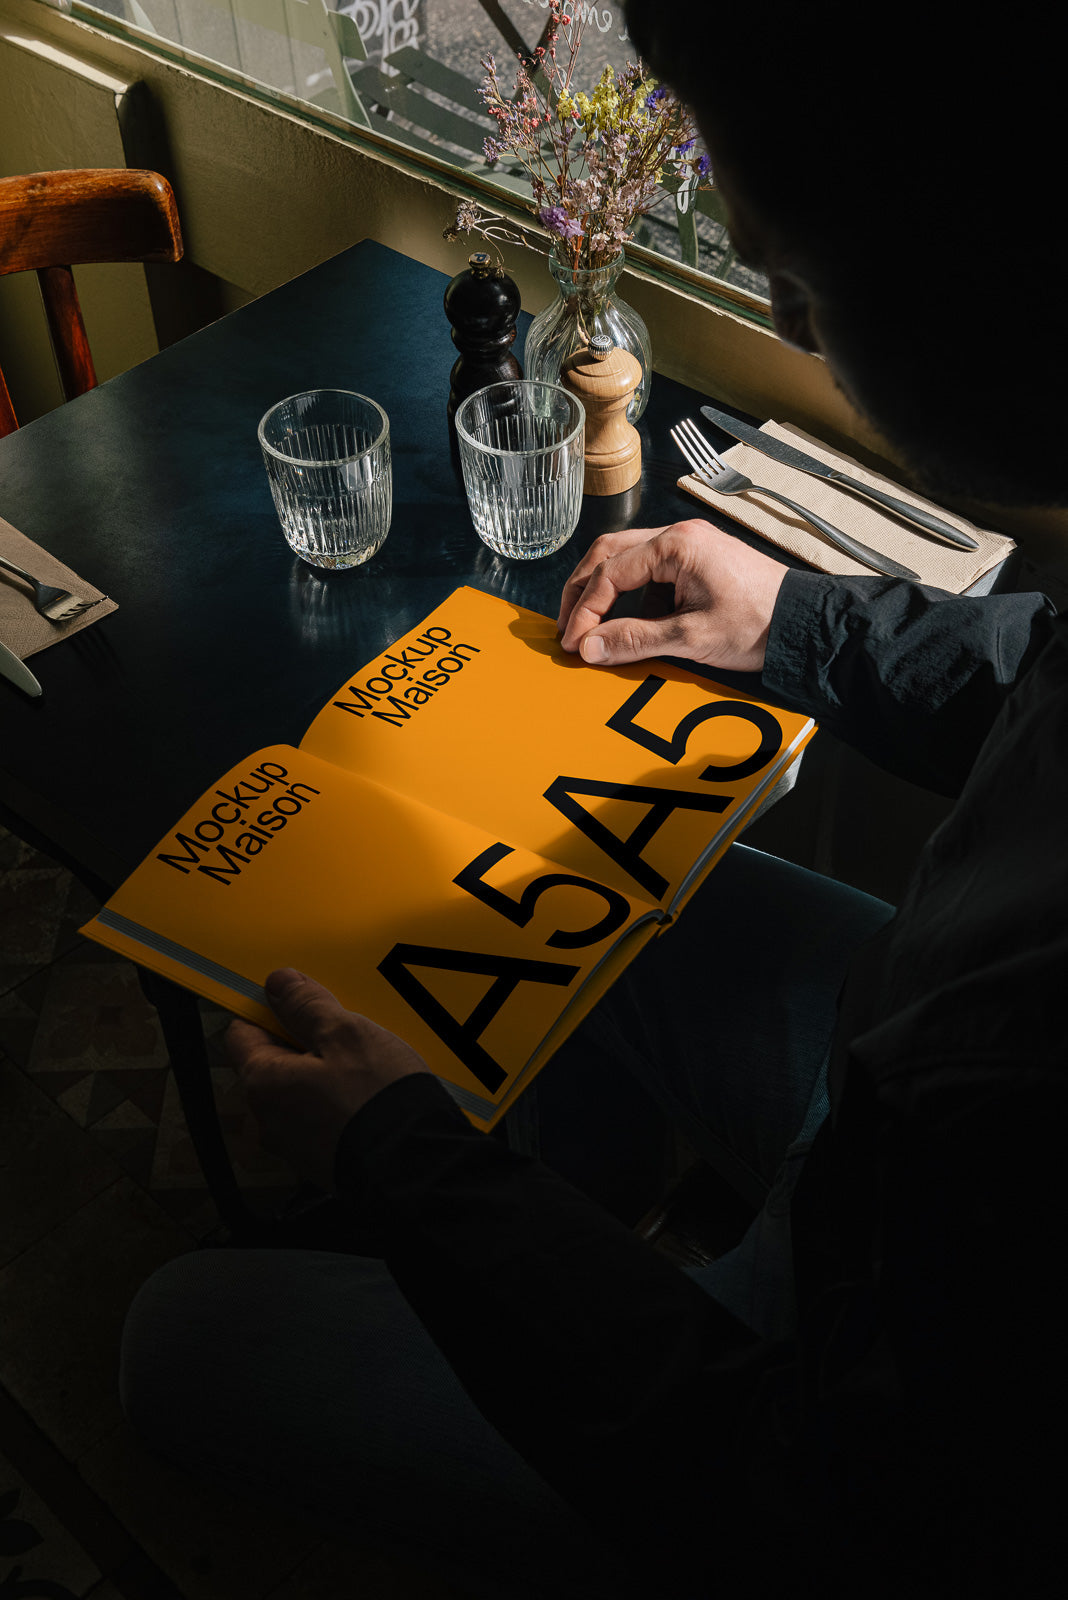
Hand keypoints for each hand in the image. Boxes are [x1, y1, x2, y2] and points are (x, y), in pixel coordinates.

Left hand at [227, 968, 429, 1190]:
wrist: (416, 1167)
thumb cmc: (377, 1101)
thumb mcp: (345, 1034)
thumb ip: (307, 1006)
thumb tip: (279, 984)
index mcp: (263, 1083)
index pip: (241, 1032)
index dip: (269, 1011)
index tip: (297, 1001)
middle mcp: (268, 1120)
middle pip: (273, 1064)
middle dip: (304, 1043)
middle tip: (343, 1033)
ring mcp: (295, 1147)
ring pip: (300, 1093)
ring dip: (324, 1075)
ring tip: (365, 1066)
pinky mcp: (322, 1162)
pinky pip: (321, 1120)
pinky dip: (339, 1104)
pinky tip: (370, 1097)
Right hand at [557, 519, 788, 674]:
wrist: (803, 625)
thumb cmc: (757, 624)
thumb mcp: (690, 637)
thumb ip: (634, 641)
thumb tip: (589, 649)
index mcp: (676, 545)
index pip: (610, 573)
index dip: (585, 611)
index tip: (574, 643)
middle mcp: (679, 536)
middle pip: (610, 554)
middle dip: (584, 592)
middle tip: (568, 628)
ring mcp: (689, 547)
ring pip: (628, 561)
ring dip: (606, 593)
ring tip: (593, 628)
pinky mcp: (698, 563)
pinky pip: (652, 573)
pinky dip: (633, 598)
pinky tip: (632, 626)